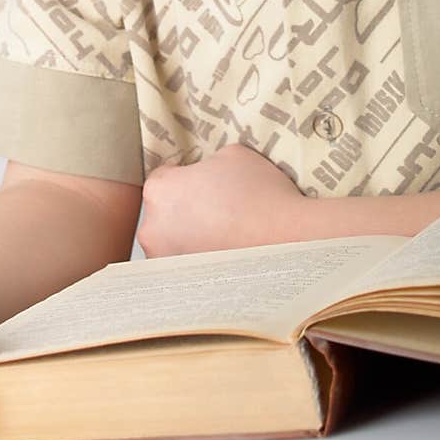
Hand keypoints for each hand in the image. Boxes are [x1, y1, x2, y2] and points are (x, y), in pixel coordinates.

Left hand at [137, 143, 308, 257]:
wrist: (287, 241)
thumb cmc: (260, 196)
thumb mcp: (233, 155)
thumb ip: (210, 162)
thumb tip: (209, 173)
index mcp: (160, 189)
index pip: (164, 177)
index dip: (187, 177)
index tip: (204, 184)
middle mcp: (152, 227)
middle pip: (164, 213)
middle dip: (186, 210)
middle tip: (217, 210)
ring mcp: (166, 260)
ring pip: (173, 243)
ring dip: (191, 238)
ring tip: (224, 235)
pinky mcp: (183, 285)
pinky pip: (187, 267)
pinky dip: (201, 262)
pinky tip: (226, 256)